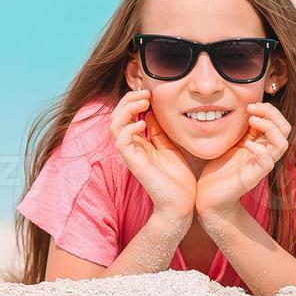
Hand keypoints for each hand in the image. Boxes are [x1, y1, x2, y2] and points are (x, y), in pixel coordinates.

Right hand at [111, 88, 195, 221]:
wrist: (182, 203)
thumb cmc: (177, 177)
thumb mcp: (169, 146)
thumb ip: (158, 130)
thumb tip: (151, 110)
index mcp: (139, 142)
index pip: (125, 115)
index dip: (133, 100)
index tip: (149, 92)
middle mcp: (131, 147)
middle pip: (116, 116)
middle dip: (128, 99)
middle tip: (145, 93)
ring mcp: (131, 155)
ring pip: (113, 125)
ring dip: (126, 109)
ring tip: (142, 102)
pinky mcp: (134, 163)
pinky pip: (120, 142)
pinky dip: (128, 128)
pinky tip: (143, 123)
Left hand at [195, 101, 291, 216]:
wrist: (208, 197)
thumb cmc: (219, 169)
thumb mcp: (231, 142)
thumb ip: (241, 129)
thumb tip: (244, 108)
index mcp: (261, 143)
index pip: (279, 122)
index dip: (268, 109)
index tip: (250, 105)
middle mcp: (265, 153)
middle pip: (285, 129)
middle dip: (272, 113)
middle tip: (252, 109)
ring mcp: (261, 166)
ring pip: (282, 144)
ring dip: (269, 127)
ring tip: (251, 122)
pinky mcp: (253, 177)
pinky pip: (267, 163)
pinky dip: (259, 149)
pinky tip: (246, 144)